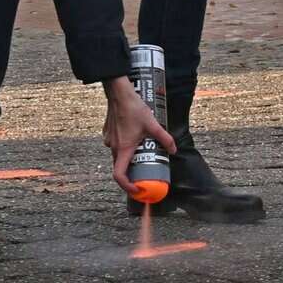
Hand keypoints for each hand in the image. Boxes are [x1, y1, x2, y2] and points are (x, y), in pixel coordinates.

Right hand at [101, 76, 175, 196]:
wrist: (118, 92)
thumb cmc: (133, 108)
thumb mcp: (153, 124)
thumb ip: (164, 138)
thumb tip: (173, 149)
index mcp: (123, 149)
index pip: (119, 176)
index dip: (127, 187)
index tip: (137, 190)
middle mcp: (113, 146)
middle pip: (120, 167)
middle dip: (131, 173)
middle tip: (144, 173)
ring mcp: (109, 139)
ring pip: (118, 155)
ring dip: (129, 158)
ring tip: (142, 152)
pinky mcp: (108, 132)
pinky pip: (115, 144)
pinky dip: (124, 146)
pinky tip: (134, 137)